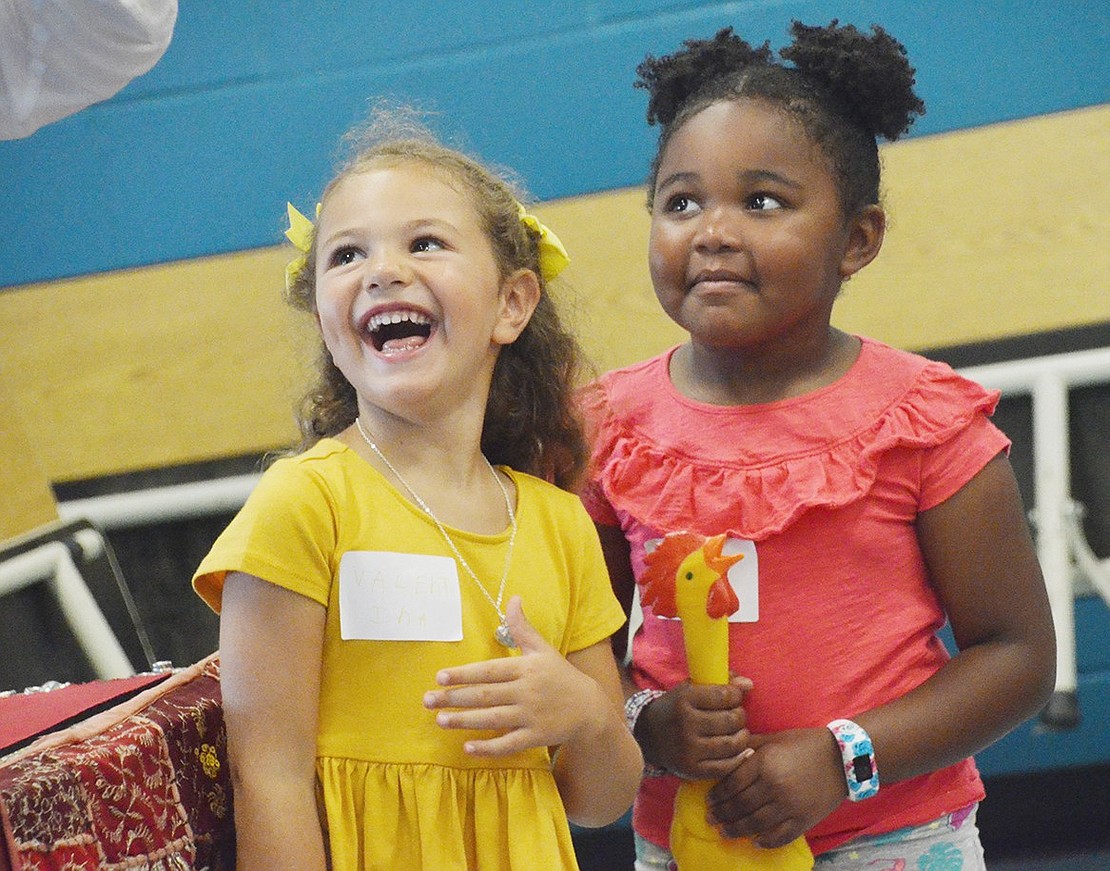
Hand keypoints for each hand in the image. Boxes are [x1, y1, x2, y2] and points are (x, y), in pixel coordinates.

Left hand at [423, 597, 606, 755]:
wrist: (590, 708)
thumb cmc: (560, 676)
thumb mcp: (542, 649)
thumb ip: (522, 628)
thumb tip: (513, 598)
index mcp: (526, 668)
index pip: (490, 671)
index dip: (465, 674)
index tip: (440, 677)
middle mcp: (527, 692)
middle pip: (486, 695)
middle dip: (455, 698)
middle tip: (427, 700)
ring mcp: (531, 716)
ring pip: (493, 719)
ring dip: (465, 721)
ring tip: (439, 720)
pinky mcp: (536, 737)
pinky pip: (509, 744)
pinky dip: (489, 748)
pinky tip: (467, 748)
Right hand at [638, 676, 751, 779]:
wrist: (647, 735)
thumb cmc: (675, 707)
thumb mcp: (690, 688)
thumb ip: (720, 682)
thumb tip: (749, 684)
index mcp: (684, 699)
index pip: (724, 696)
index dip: (736, 695)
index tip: (734, 697)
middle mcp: (685, 724)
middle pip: (731, 720)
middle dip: (740, 715)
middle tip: (737, 715)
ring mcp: (688, 749)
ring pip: (732, 744)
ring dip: (742, 736)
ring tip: (738, 731)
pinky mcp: (692, 770)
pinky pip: (726, 766)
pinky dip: (738, 757)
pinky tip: (736, 749)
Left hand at [706, 727, 845, 847]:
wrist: (842, 757)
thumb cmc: (805, 744)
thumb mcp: (774, 739)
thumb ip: (750, 746)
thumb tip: (727, 753)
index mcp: (765, 763)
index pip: (733, 784)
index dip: (717, 795)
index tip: (708, 801)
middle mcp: (774, 786)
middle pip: (740, 806)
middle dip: (722, 814)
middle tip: (711, 819)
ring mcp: (790, 806)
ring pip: (756, 823)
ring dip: (737, 830)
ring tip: (724, 832)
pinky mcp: (804, 819)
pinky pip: (780, 836)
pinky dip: (765, 841)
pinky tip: (754, 841)